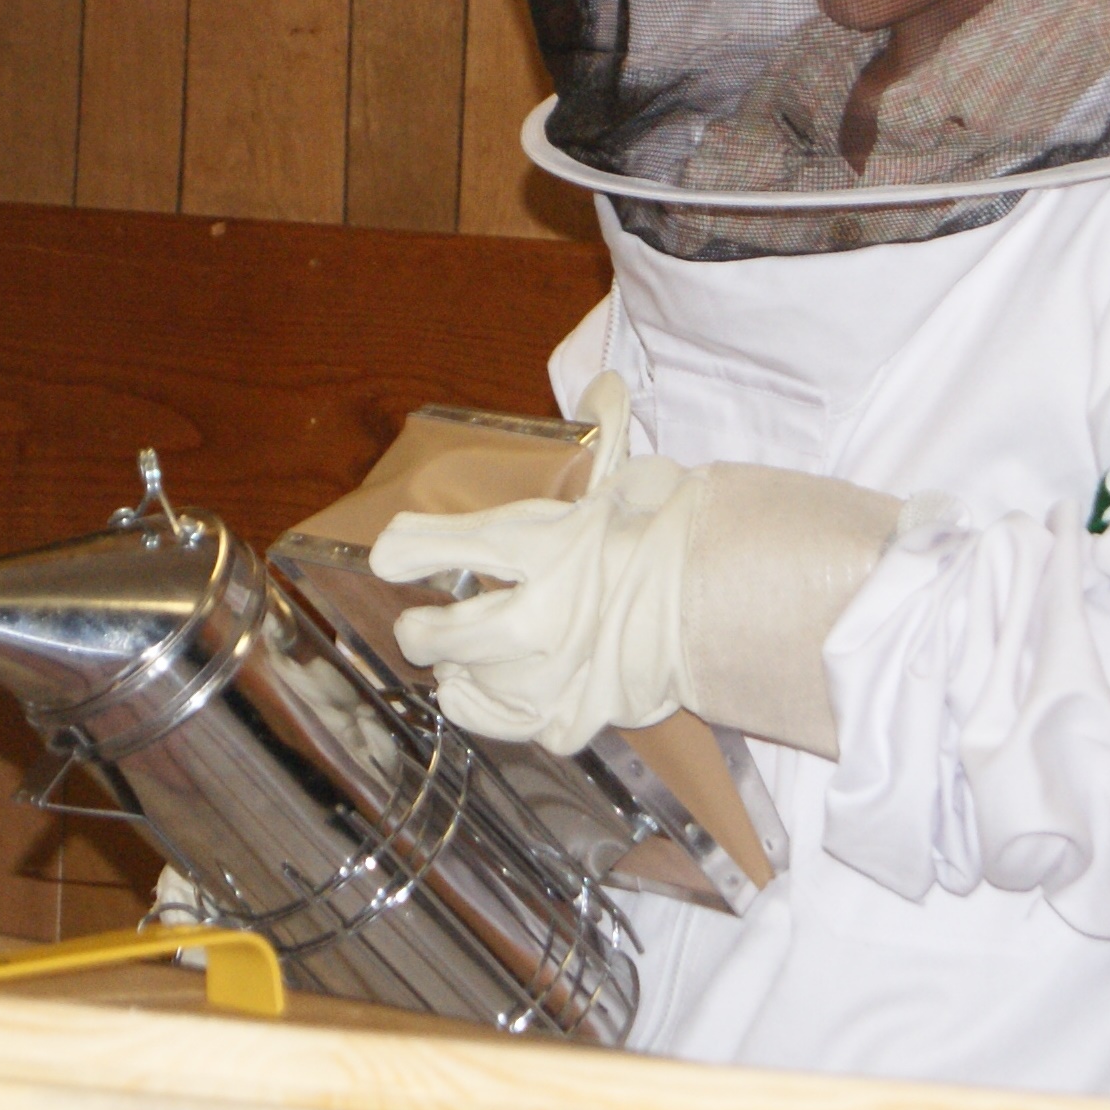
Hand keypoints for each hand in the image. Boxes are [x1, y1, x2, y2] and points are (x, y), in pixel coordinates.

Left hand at [370, 382, 701, 753]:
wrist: (723, 604)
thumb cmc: (669, 537)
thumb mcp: (631, 479)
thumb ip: (608, 431)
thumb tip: (604, 383)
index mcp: (551, 545)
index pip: (460, 545)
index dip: (411, 551)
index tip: (387, 556)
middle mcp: (546, 613)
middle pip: (451, 634)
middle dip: (423, 632)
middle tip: (417, 627)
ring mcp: (560, 672)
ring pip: (477, 686)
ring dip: (456, 676)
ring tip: (450, 666)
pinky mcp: (578, 711)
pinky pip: (517, 726)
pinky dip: (492, 715)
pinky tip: (478, 698)